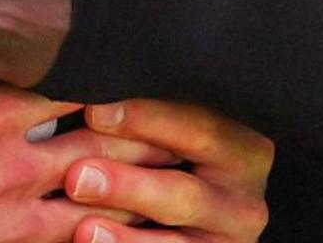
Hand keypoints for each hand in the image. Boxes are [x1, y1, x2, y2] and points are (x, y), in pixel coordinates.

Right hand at [0, 76, 249, 242]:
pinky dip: (134, 238)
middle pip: (118, 134)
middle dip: (171, 116)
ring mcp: (27, 217)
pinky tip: (168, 232)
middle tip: (219, 95)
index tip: (163, 33)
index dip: (127, 56)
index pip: (81, 75)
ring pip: (118, 193)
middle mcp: (22, 164)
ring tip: (221, 164)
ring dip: (168, 178)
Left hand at [54, 98, 274, 242]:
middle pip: (186, 193)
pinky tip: (88, 242)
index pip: (199, 127)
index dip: (146, 119)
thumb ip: (145, 120)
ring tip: (82, 226)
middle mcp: (245, 203)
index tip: (94, 112)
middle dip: (128, 186)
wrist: (176, 219)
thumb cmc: (165, 166)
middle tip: (77, 176)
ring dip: (125, 236)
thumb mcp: (170, 139)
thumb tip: (92, 94)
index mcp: (244, 152)